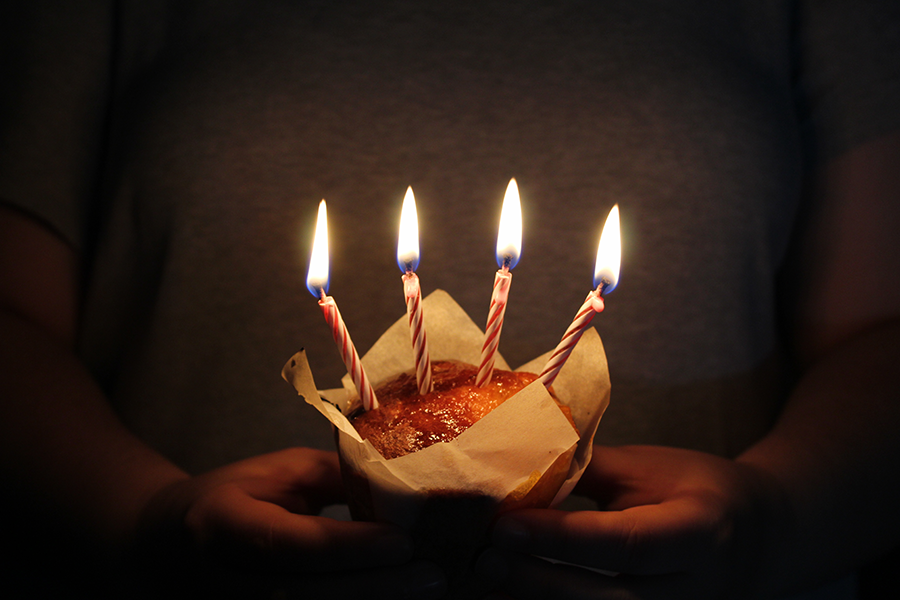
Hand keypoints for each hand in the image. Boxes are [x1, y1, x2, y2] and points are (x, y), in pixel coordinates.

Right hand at [134, 447, 446, 598]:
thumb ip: (336, 478)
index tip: (402, 541)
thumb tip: (405, 482)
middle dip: (376, 590)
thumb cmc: (237, 497)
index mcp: (224, 525)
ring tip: (429, 593)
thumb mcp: (279, 472)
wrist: (174, 546)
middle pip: (306, 597)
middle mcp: (229, 583)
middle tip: (435, 577)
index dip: (349, 547)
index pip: (292, 544)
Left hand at [478, 445, 789, 599]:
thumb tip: (515, 466)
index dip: (562, 538)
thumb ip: (587, 471)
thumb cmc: (696, 491)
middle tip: (484, 561)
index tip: (506, 524)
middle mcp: (695, 592)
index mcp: (699, 533)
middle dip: (539, 584)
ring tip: (486, 589)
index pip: (626, 542)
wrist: (758, 538)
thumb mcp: (650, 469)